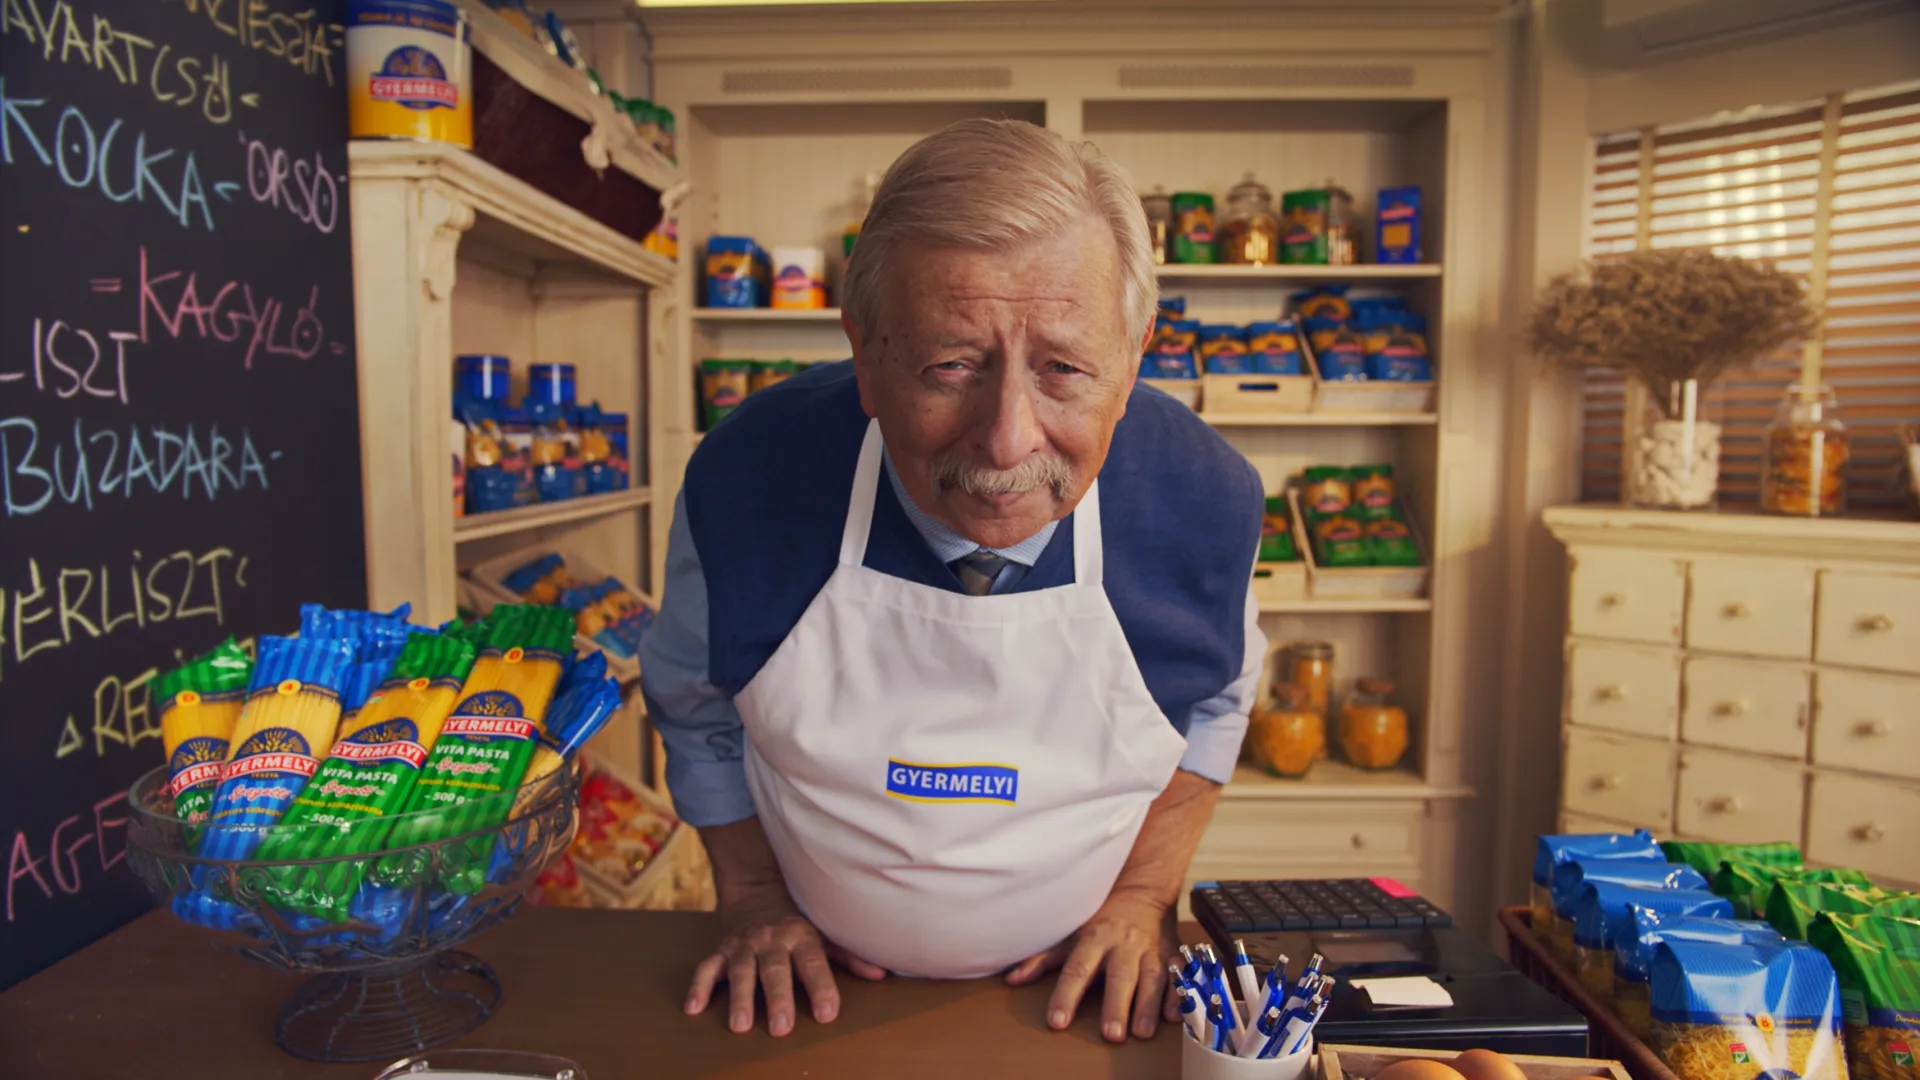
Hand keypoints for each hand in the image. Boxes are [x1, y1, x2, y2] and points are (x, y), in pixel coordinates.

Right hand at [684, 884, 886, 1036]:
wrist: (756, 888)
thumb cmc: (797, 921)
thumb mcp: (824, 933)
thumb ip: (849, 955)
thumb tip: (880, 975)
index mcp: (801, 937)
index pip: (814, 963)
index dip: (821, 988)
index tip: (827, 1014)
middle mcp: (772, 941)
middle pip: (775, 970)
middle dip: (778, 998)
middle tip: (781, 1028)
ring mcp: (744, 945)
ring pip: (741, 972)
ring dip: (740, 998)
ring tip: (740, 1026)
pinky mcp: (722, 950)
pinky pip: (707, 967)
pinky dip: (699, 986)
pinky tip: (694, 1008)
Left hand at [1005, 889, 1179, 1043]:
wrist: (1143, 888)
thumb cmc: (1102, 917)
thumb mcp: (1071, 933)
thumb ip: (1044, 959)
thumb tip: (1012, 979)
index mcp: (1094, 939)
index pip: (1076, 969)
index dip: (1066, 995)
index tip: (1058, 1021)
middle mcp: (1123, 945)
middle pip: (1118, 975)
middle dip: (1116, 1004)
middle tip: (1112, 1034)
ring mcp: (1150, 950)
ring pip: (1151, 976)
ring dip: (1147, 1004)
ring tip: (1142, 1032)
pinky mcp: (1172, 953)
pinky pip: (1178, 973)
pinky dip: (1178, 993)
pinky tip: (1174, 1015)